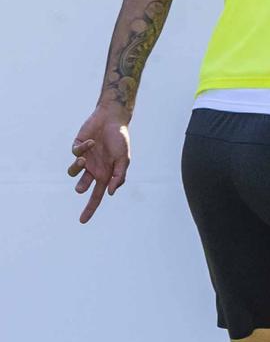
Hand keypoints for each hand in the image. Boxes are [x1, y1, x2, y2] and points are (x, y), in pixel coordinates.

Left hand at [67, 105, 131, 222]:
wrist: (113, 120)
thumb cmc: (121, 140)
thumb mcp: (124, 160)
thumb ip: (118, 176)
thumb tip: (110, 193)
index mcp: (105, 175)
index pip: (97, 196)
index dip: (90, 209)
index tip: (82, 221)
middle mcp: (94, 169)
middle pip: (83, 186)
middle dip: (81, 187)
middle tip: (81, 188)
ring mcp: (84, 158)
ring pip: (73, 172)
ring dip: (77, 168)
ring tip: (83, 161)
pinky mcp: (77, 147)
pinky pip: (75, 153)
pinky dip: (83, 149)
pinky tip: (92, 142)